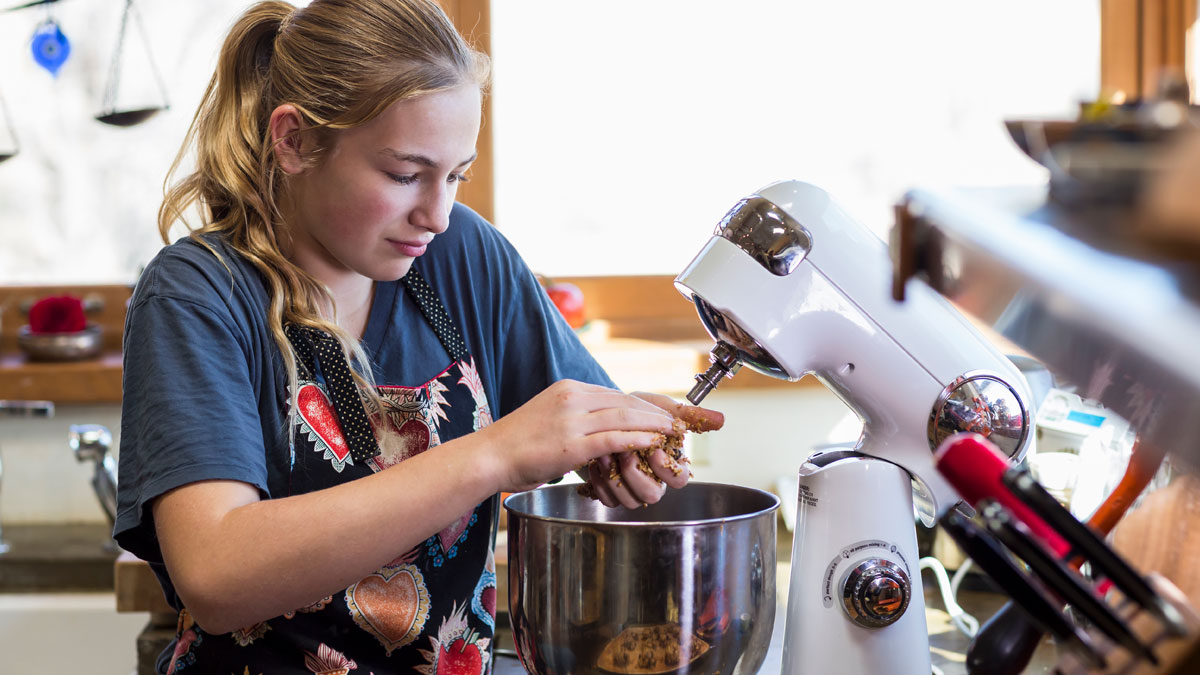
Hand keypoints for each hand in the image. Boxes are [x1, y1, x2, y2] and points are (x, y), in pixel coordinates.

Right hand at [483, 380, 675, 492]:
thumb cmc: (517, 444)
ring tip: (673, 431)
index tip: (662, 413)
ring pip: (624, 416)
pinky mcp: (571, 444)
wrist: (489, 456)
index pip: (616, 394)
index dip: (643, 404)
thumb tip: (598, 426)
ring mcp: (571, 420)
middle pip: (625, 401)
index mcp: (568, 389)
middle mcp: (572, 398)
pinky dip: (638, 438)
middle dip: (655, 412)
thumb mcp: (549, 417)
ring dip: (653, 424)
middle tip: (678, 421)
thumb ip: (575, 417)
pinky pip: (613, 437)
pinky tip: (654, 442)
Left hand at [579, 392, 723, 508]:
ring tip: (604, 453)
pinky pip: (607, 500)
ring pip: (628, 501)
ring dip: (615, 476)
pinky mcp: (610, 492)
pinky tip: (593, 462)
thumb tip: (721, 419)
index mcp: (668, 463)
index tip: (654, 449)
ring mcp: (630, 489)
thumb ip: (688, 414)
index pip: (679, 479)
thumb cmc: (633, 411)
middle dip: (636, 474)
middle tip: (625, 452)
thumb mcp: (659, 407)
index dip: (667, 468)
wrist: (600, 414)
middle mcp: (651, 479)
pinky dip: (599, 481)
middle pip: (652, 495)